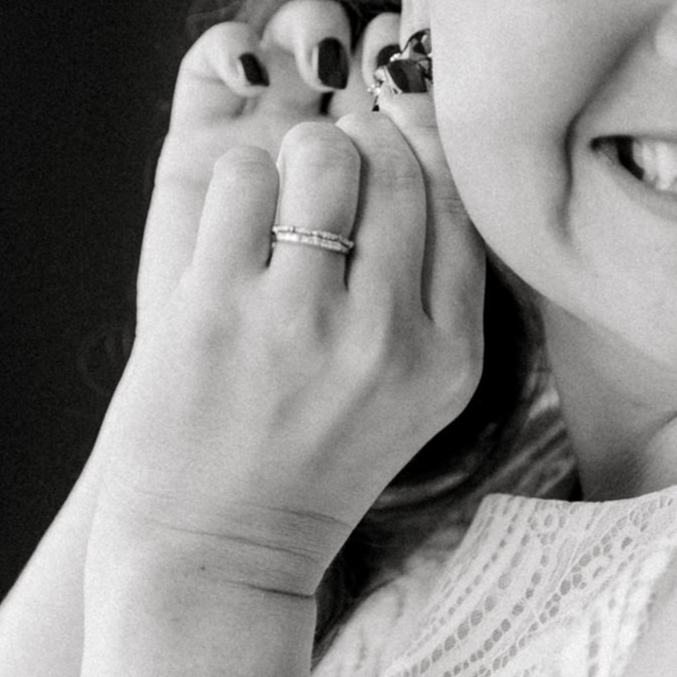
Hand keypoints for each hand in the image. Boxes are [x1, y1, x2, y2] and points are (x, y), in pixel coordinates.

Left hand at [102, 7, 486, 599]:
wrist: (215, 554)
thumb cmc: (309, 454)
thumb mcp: (412, 390)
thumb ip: (429, 282)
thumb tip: (411, 123)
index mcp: (451, 358)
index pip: (461, 199)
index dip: (419, 149)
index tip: (388, 144)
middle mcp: (388, 340)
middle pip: (392, 163)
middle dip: (355, 147)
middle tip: (323, 180)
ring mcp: (301, 324)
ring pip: (319, 153)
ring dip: (293, 159)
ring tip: (277, 206)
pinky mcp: (217, 310)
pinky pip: (242, 179)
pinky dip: (236, 184)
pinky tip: (232, 233)